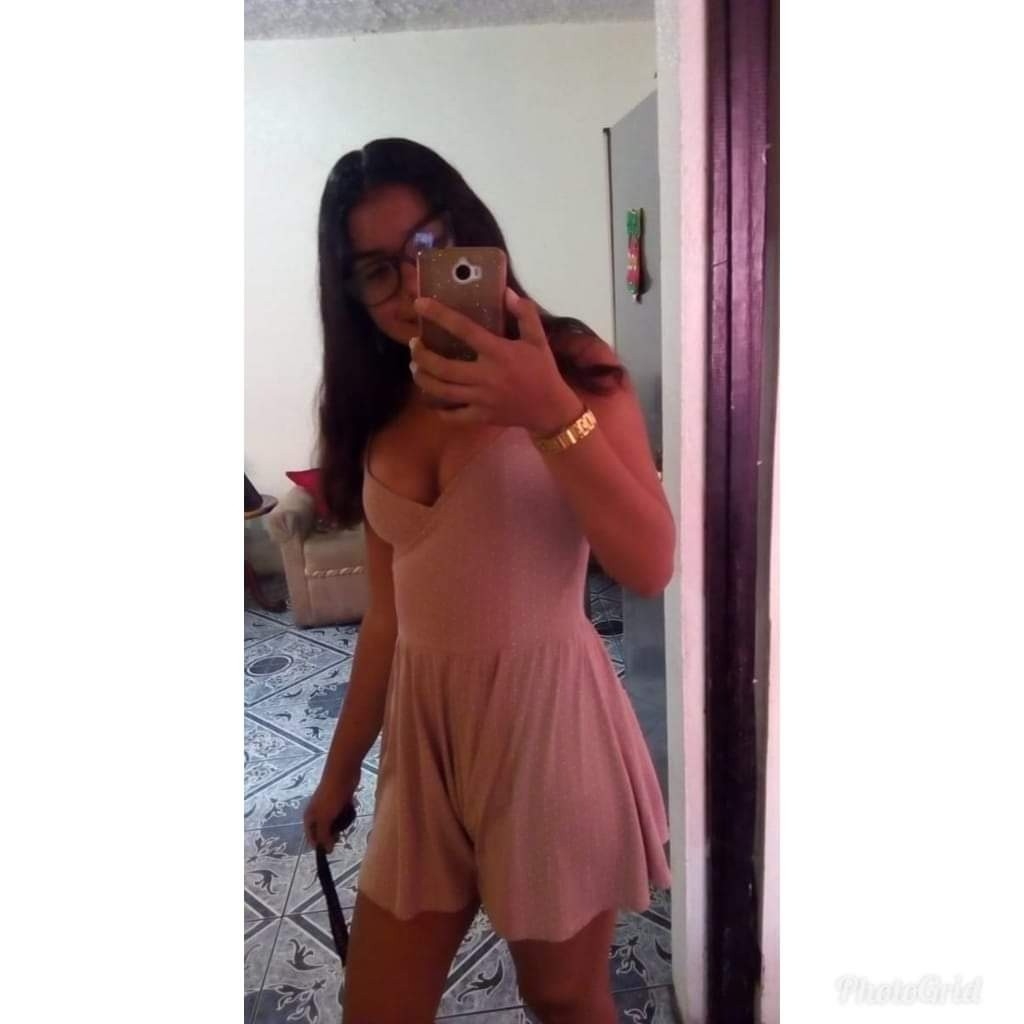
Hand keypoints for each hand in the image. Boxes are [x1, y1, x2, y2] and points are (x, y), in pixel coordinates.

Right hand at [303, 767, 360, 853]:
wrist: (343, 773)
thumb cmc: (331, 796)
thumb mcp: (325, 819)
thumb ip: (324, 835)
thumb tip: (326, 850)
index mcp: (309, 817)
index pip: (312, 837)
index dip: (320, 845)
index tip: (331, 850)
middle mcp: (318, 813)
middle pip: (325, 831)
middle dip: (334, 832)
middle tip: (341, 832)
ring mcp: (330, 806)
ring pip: (337, 823)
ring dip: (343, 821)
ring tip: (346, 815)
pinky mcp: (341, 801)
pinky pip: (344, 813)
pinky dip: (348, 812)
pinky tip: (351, 806)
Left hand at [410, 288, 584, 434]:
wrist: (551, 409)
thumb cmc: (543, 371)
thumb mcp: (538, 339)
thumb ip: (524, 314)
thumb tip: (506, 292)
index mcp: (498, 353)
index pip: (464, 330)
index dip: (439, 315)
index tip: (419, 304)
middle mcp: (486, 376)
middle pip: (443, 367)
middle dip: (422, 355)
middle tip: (414, 344)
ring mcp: (481, 399)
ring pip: (442, 391)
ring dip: (423, 379)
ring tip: (415, 367)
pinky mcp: (481, 417)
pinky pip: (453, 416)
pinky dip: (438, 409)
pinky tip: (430, 399)